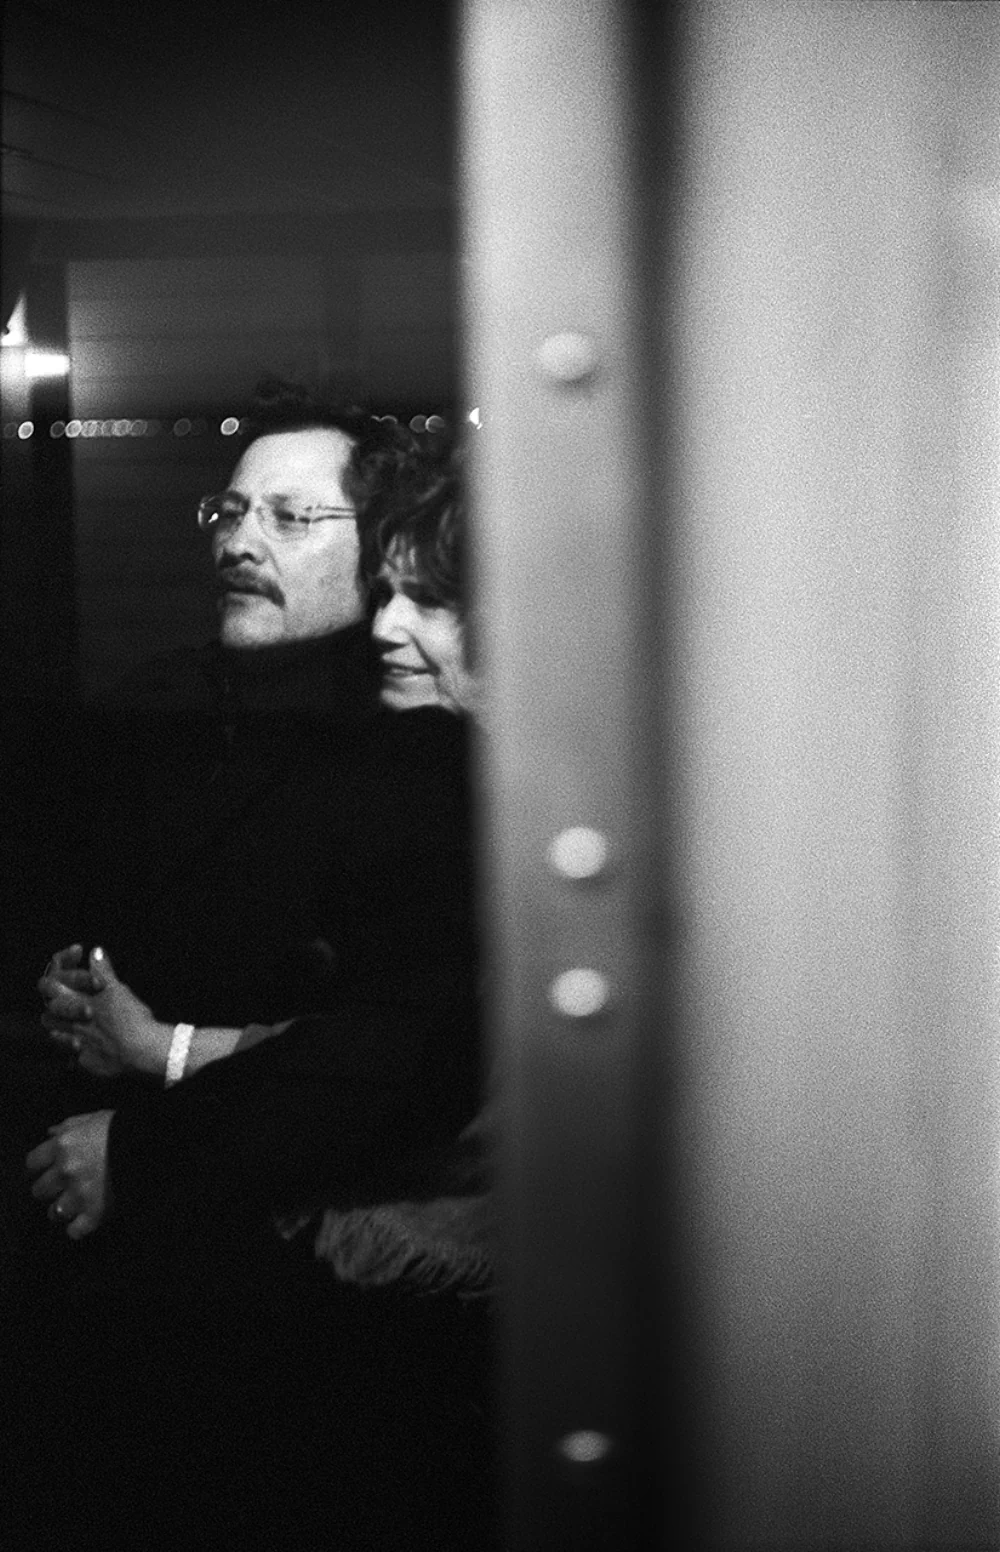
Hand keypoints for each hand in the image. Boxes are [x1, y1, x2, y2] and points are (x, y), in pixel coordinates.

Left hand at [26, 1110, 113, 1239]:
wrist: (152, 1142)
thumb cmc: (123, 1127)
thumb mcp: (94, 1118)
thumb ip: (69, 1126)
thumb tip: (50, 1133)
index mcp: (62, 1146)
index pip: (32, 1163)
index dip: (39, 1167)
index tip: (46, 1170)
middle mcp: (65, 1171)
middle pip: (39, 1191)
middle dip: (49, 1189)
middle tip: (62, 1187)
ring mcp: (79, 1194)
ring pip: (54, 1213)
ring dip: (62, 1210)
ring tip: (74, 1206)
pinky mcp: (95, 1213)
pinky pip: (75, 1231)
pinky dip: (78, 1228)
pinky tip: (84, 1221)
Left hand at [42, 947, 172, 1078]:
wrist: (139, 1051)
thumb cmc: (128, 1016)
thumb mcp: (116, 988)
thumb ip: (102, 970)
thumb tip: (95, 951)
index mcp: (76, 1003)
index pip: (51, 990)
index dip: (55, 981)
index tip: (65, 977)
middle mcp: (71, 1025)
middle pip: (48, 1017)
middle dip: (53, 1009)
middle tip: (64, 1003)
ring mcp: (77, 1045)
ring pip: (57, 1038)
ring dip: (61, 1031)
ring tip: (72, 1027)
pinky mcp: (87, 1062)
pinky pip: (75, 1059)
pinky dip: (79, 1053)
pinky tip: (88, 1049)